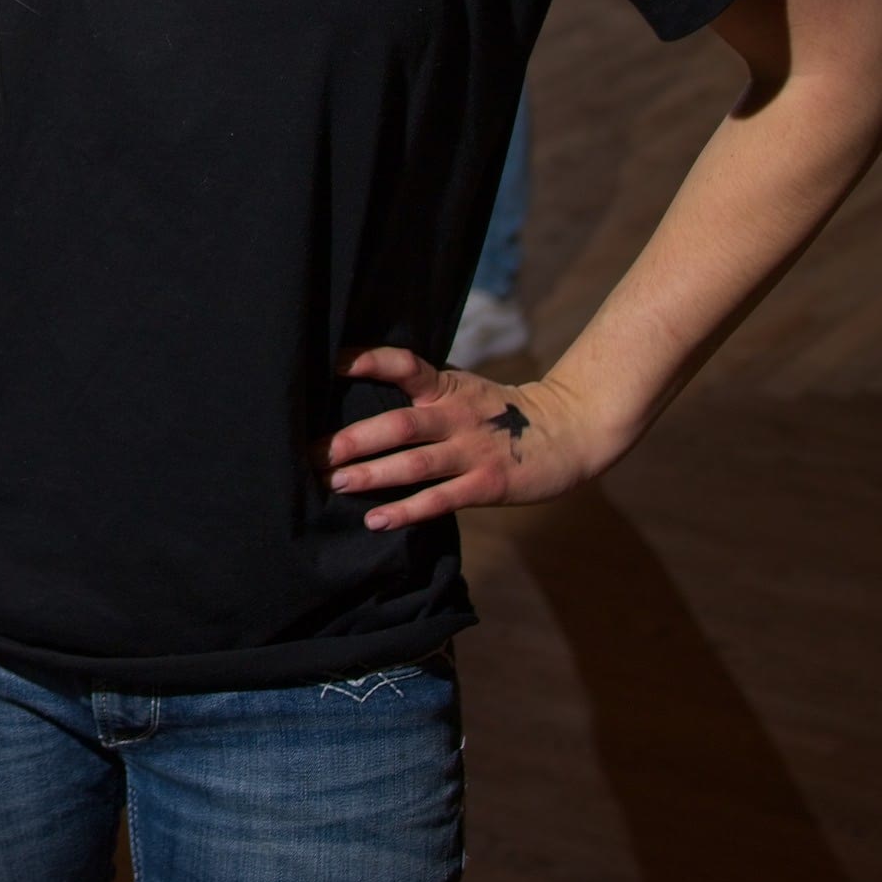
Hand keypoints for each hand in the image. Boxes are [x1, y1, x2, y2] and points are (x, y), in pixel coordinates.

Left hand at [325, 347, 615, 527]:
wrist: (568, 431)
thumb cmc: (498, 412)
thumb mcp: (462, 390)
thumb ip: (422, 392)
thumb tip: (360, 390)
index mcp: (446, 387)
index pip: (404, 365)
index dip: (369, 362)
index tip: (332, 365)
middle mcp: (456, 416)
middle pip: (399, 424)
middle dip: (354, 440)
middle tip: (313, 453)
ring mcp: (473, 451)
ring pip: (415, 464)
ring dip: (373, 475)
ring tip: (336, 484)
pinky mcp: (487, 484)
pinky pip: (440, 500)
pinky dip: (407, 510)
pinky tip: (376, 519)